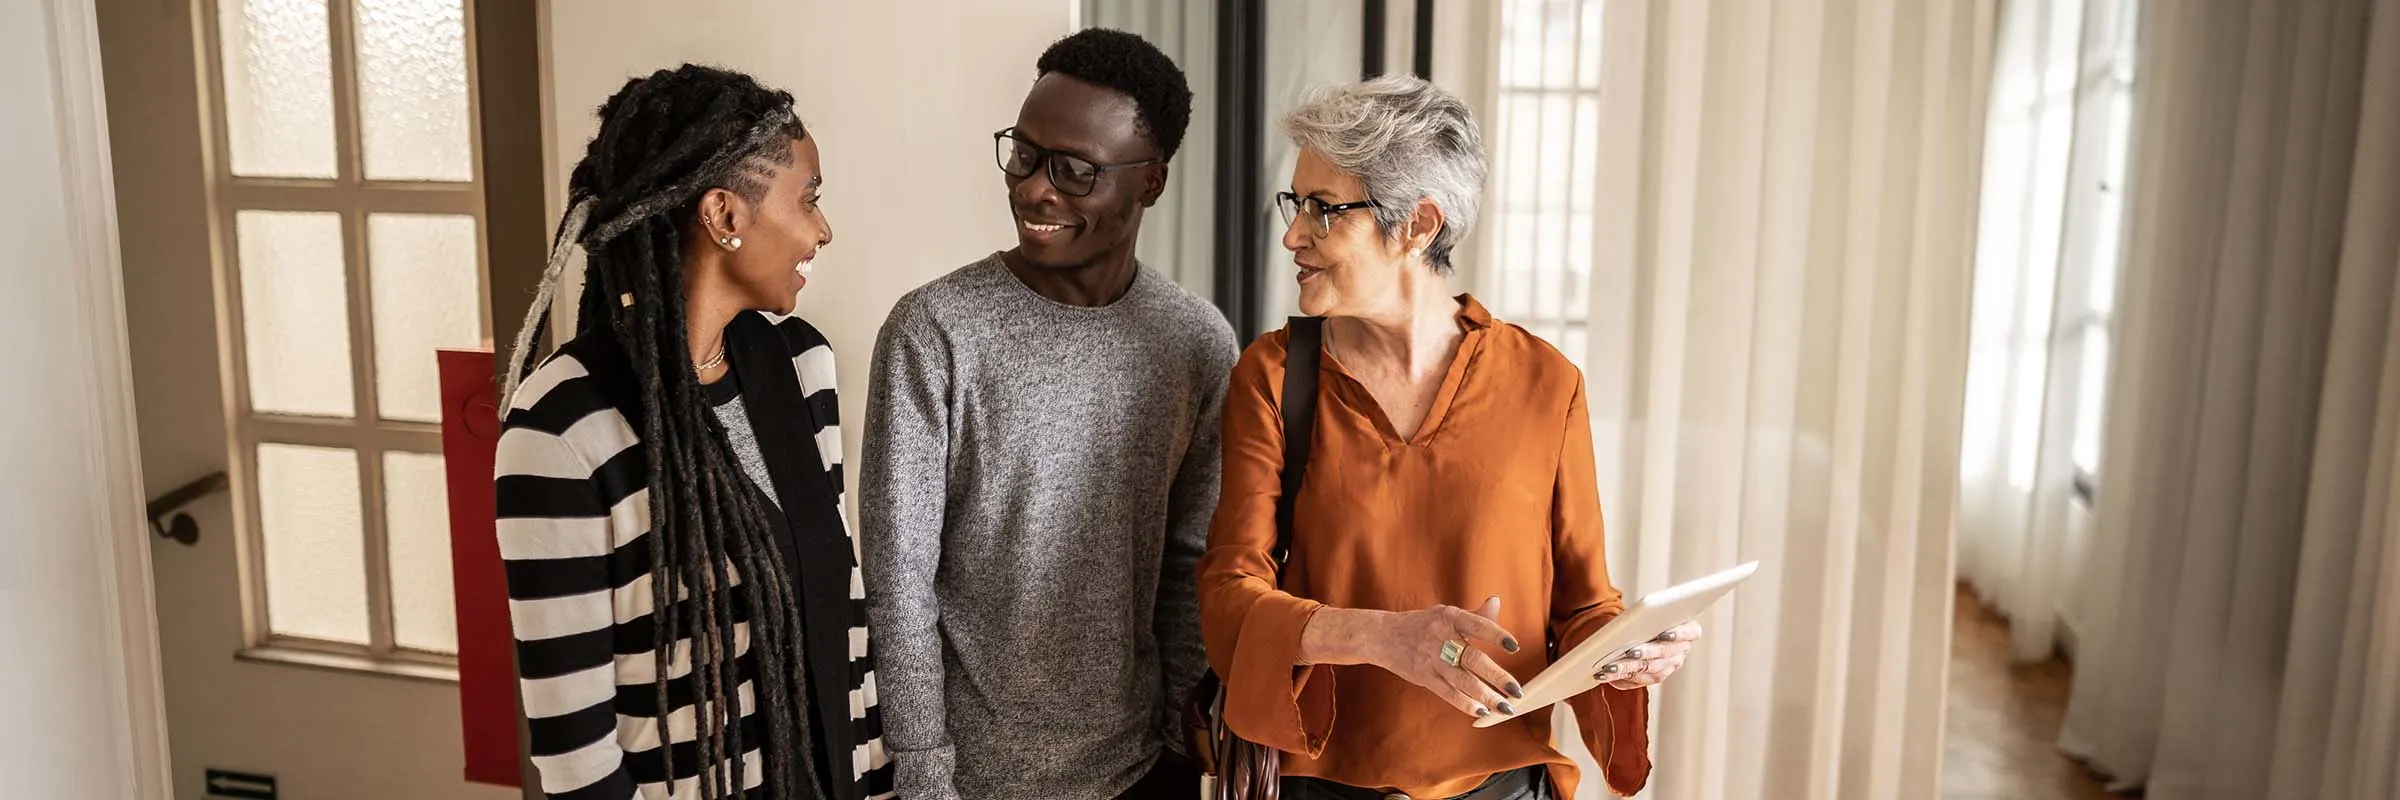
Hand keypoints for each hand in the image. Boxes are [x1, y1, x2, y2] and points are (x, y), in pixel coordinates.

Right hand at [1341, 596, 1526, 718]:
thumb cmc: (1421, 624)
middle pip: (1472, 659)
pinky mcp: (1424, 676)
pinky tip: (1481, 711)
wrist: (1382, 635)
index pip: (1477, 625)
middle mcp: (1441, 637)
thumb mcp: (1445, 613)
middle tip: (1516, 690)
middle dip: (1496, 676)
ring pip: (1462, 680)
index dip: (1496, 635)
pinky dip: (1465, 703)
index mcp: (1449, 617)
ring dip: (1486, 696)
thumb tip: (1496, 602)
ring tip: (1505, 707)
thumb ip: (1474, 614)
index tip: (1514, 646)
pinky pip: (1447, 692)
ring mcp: (1431, 659)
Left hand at [1594, 620, 1701, 689]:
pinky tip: (1605, 675)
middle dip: (1646, 653)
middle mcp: (1680, 651)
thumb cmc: (1644, 616)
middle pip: (1664, 653)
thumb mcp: (1646, 612)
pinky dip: (1620, 677)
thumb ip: (1645, 615)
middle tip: (1629, 651)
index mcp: (1687, 631)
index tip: (1664, 633)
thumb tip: (1628, 624)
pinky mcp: (1653, 678)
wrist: (1635, 628)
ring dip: (1628, 668)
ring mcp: (1668, 667)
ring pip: (1649, 670)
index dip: (1679, 634)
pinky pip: (1638, 680)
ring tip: (1609, 667)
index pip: (1691, 632)